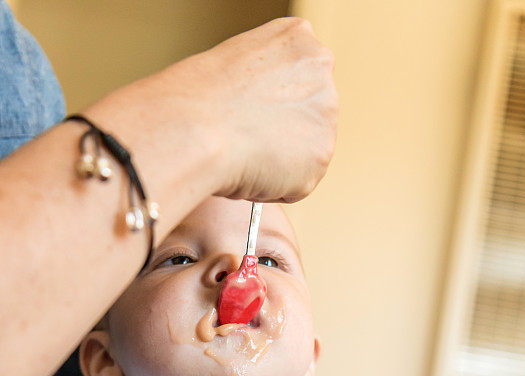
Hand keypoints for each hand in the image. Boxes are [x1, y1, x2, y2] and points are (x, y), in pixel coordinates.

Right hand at [136, 17, 336, 203]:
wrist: (197, 130)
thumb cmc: (198, 102)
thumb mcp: (237, 67)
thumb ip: (266, 83)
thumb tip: (271, 115)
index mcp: (298, 38)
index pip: (296, 81)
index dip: (267, 104)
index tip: (247, 112)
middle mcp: (322, 72)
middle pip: (306, 117)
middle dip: (280, 132)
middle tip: (244, 137)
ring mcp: (326, 116)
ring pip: (304, 153)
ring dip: (278, 160)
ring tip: (245, 151)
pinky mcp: (321, 158)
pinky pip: (298, 183)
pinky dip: (276, 187)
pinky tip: (252, 170)